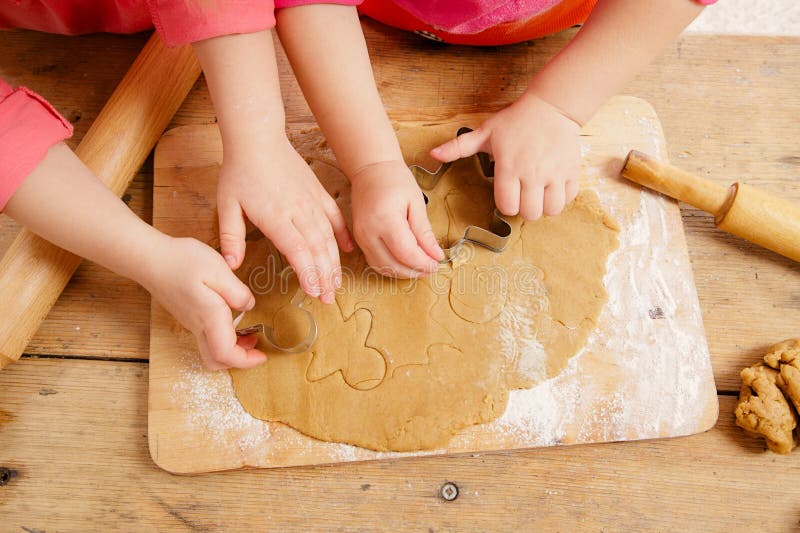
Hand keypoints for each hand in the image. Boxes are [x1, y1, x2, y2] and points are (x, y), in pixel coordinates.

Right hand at [142, 236, 265, 370]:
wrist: (149, 258)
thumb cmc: (182, 261)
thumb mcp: (218, 270)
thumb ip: (237, 292)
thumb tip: (248, 307)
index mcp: (209, 317)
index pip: (226, 354)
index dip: (246, 361)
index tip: (263, 356)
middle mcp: (197, 325)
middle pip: (216, 359)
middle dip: (239, 359)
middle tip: (256, 344)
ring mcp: (190, 322)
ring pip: (210, 349)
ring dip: (231, 348)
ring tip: (247, 332)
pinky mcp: (187, 315)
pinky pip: (205, 336)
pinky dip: (221, 337)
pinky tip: (230, 317)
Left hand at [217, 135, 353, 303]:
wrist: (258, 139)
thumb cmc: (239, 172)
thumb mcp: (226, 205)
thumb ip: (230, 237)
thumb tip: (230, 266)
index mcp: (275, 216)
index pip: (297, 250)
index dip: (308, 272)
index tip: (313, 292)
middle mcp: (298, 210)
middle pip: (317, 248)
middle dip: (325, 276)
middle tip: (328, 299)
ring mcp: (311, 201)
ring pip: (328, 236)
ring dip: (334, 262)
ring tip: (336, 284)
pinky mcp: (318, 193)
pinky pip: (335, 217)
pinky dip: (343, 235)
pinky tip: (348, 251)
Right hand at [350, 160, 443, 277]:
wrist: (370, 169)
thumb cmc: (394, 180)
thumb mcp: (415, 202)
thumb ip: (424, 232)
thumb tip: (436, 255)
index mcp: (385, 219)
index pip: (406, 253)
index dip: (424, 263)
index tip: (438, 264)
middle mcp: (368, 232)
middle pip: (393, 265)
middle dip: (415, 271)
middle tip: (432, 268)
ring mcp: (360, 237)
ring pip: (382, 267)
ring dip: (402, 272)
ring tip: (420, 267)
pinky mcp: (359, 238)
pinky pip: (374, 261)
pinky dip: (390, 267)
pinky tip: (405, 263)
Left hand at [430, 93, 580, 219]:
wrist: (551, 106)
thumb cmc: (515, 120)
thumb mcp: (484, 132)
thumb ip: (458, 147)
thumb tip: (433, 154)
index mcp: (508, 167)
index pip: (507, 206)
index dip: (505, 204)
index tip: (507, 193)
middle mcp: (532, 174)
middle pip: (529, 213)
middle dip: (524, 208)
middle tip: (523, 195)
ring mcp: (555, 174)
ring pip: (551, 210)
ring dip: (544, 206)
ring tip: (538, 194)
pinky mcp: (572, 172)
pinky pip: (568, 199)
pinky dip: (562, 197)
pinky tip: (553, 186)